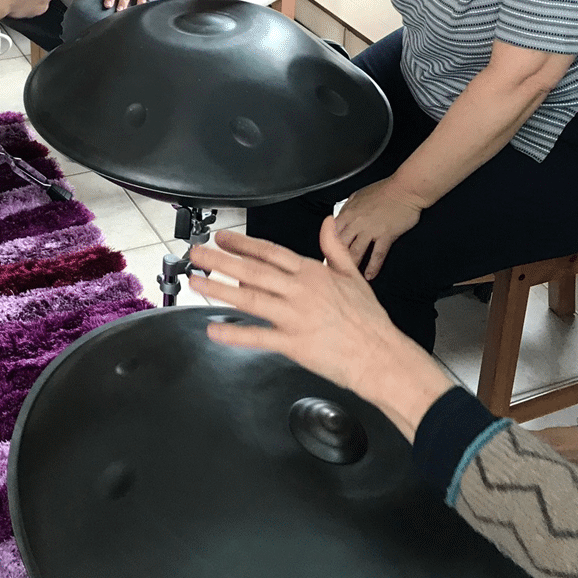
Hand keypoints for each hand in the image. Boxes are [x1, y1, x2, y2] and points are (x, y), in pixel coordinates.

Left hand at [187, 218, 451, 439]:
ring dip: (220, 289)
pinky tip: (214, 329)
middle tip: (196, 254)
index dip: (243, 244)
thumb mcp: (353, 276)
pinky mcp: (293, 344)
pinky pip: (258, 337)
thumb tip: (328, 222)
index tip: (222, 237)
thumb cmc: (368, 320)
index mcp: (312, 273)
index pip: (270, 253)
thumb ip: (334, 248)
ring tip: (196, 281)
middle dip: (221, 260)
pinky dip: (234, 333)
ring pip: (250, 298)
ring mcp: (294, 317)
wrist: (381, 355)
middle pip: (252, 271)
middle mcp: (299, 291)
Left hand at [334, 178, 423, 280]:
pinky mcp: (386, 236)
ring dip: (352, 266)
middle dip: (335, 259)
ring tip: (348, 277)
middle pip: (340, 245)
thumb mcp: (359, 194)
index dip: (327, 245)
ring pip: (356, 252)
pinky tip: (369, 276)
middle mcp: (357, 222)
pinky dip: (373, 267)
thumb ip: (348, 206)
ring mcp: (371, 230)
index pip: (331, 232)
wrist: (405, 189)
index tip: (325, 254)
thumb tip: (341, 214)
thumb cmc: (385, 190)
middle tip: (333, 270)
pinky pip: (377, 255)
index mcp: (348, 212)